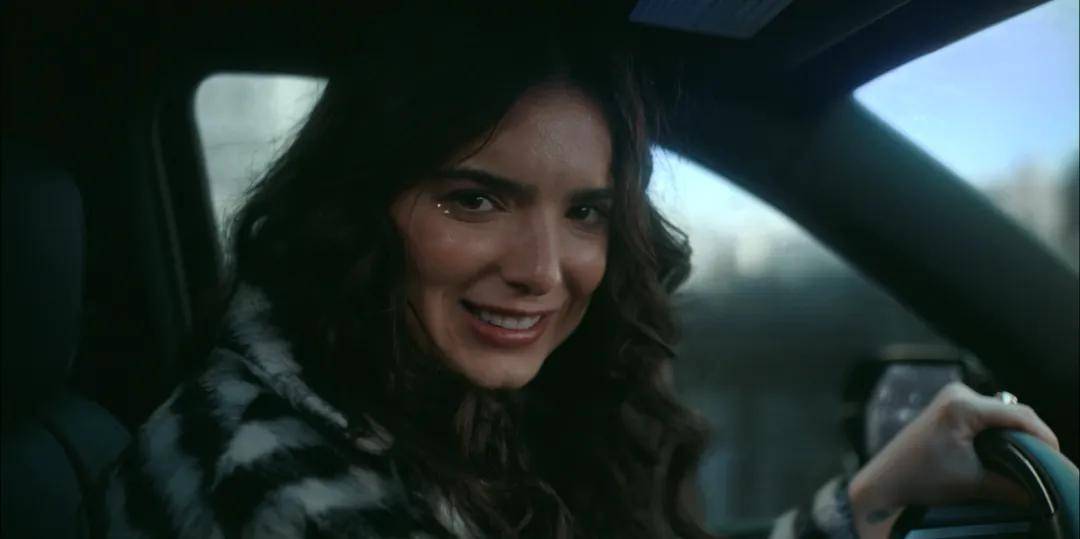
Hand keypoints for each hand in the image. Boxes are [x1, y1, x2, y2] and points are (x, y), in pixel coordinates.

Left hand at [846, 382, 1064, 538]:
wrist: (885, 481)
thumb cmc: (921, 478)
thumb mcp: (972, 483)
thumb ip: (1011, 485)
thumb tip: (1039, 492)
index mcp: (962, 405)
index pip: (1018, 414)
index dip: (1043, 435)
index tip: (1057, 457)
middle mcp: (957, 393)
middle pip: (1011, 411)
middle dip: (1030, 436)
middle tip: (1046, 461)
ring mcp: (951, 397)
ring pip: (999, 413)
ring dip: (1014, 433)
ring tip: (1028, 458)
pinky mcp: (948, 406)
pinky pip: (985, 414)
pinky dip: (998, 431)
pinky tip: (1006, 450)